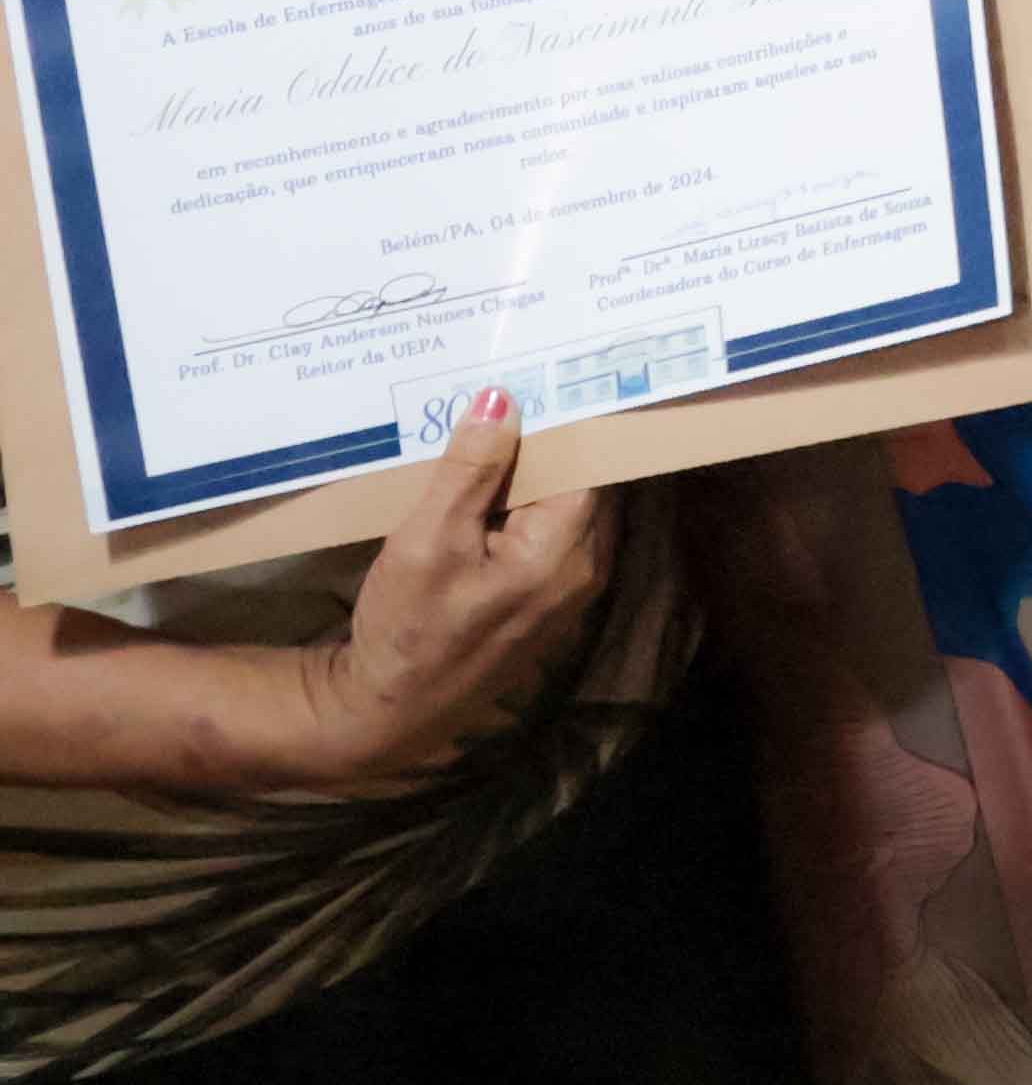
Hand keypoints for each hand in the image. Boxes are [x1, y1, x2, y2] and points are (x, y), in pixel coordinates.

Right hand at [302, 392, 611, 786]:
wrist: (390, 710)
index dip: (567, 418)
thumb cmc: (408, 628)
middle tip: (520, 386)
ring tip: (500, 423)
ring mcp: (571, 585)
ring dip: (534, 470)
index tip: (548, 374)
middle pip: (582, 480)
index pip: (588, 461)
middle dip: (551, 439)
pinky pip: (551, 530)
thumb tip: (503, 401)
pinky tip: (490, 480)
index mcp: (566, 549)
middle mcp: (586, 565)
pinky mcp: (547, 595)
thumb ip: (470, 471)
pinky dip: (526, 503)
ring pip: (566, 503)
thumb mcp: (428, 541)